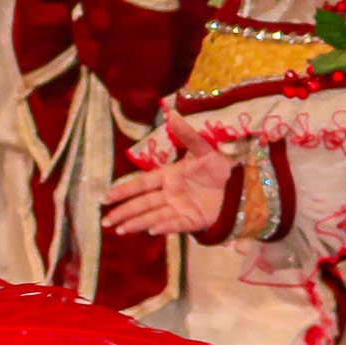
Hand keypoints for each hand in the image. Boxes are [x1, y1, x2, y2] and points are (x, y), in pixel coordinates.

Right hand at [101, 115, 235, 237]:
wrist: (241, 184)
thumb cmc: (218, 166)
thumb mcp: (204, 149)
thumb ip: (187, 135)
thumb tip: (173, 113)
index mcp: (168, 177)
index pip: (141, 184)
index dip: (124, 190)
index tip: (106, 198)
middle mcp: (170, 194)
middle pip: (142, 204)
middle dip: (123, 212)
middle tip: (104, 221)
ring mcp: (180, 208)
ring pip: (153, 216)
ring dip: (136, 223)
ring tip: (120, 230)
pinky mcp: (192, 221)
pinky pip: (176, 224)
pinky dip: (164, 227)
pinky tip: (150, 231)